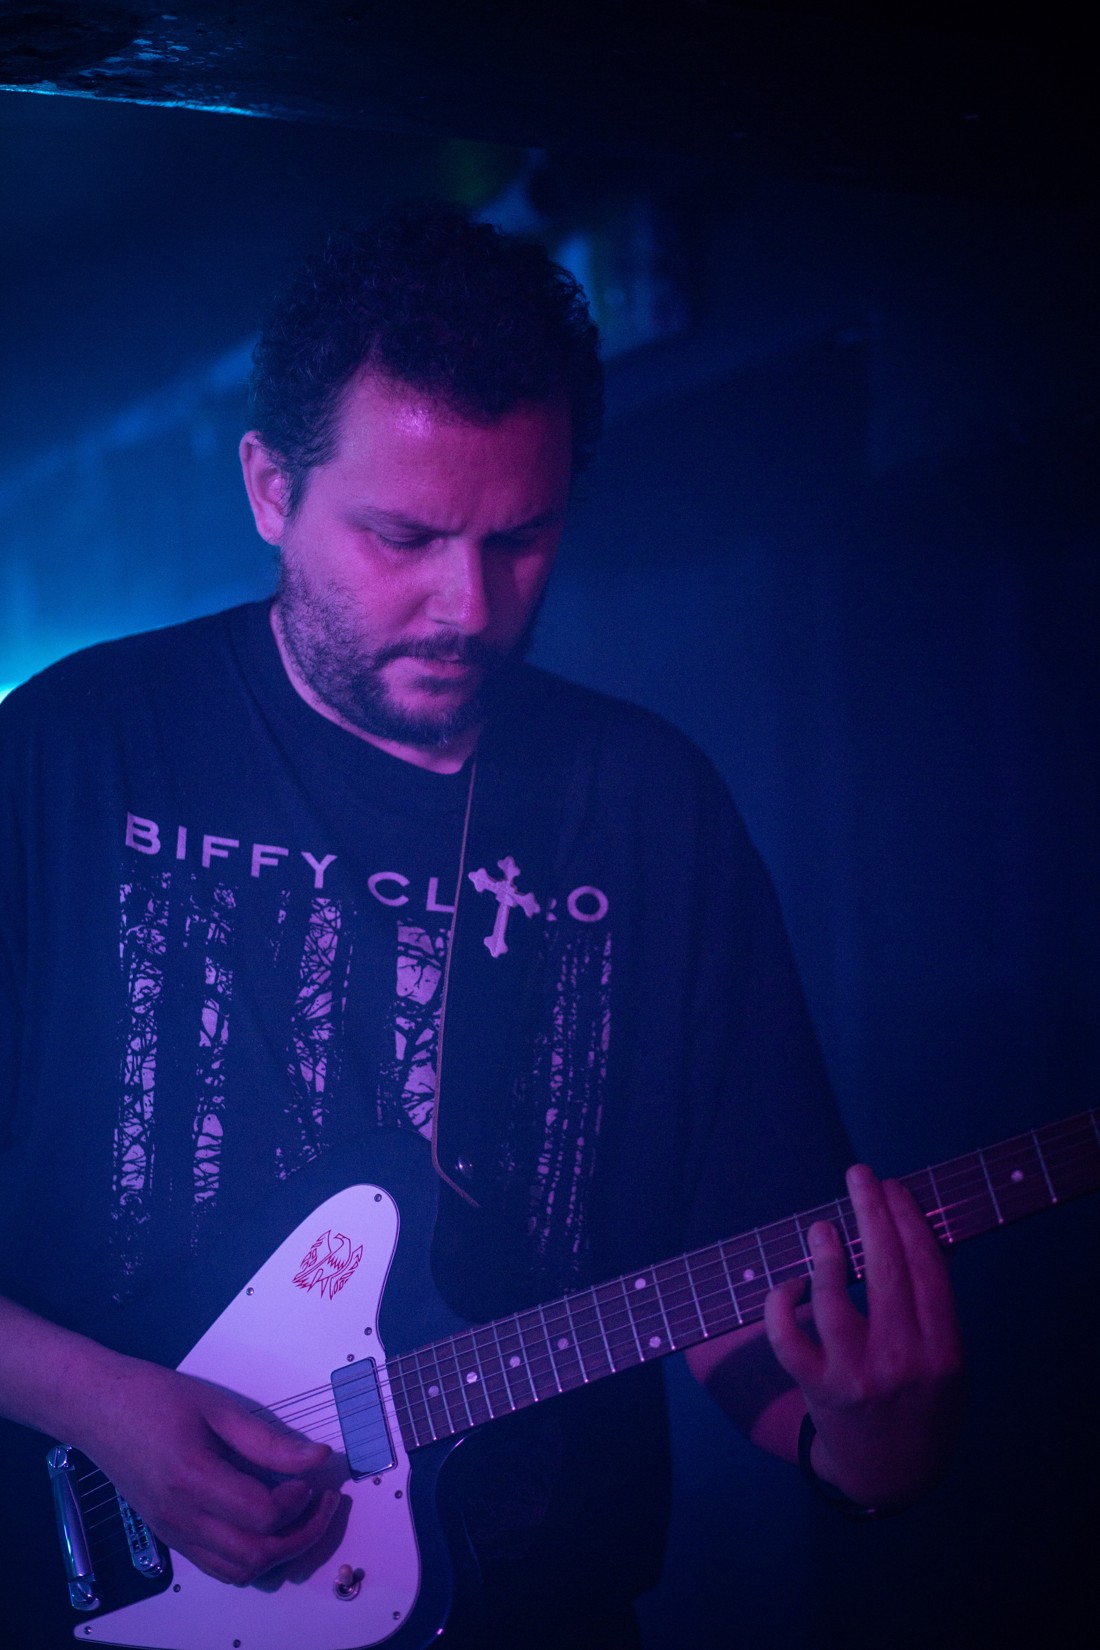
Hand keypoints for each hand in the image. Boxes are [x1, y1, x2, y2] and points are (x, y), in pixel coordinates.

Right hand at [75, 1354, 339, 1583]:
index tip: (311, 1475)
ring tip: (301, 1515)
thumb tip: (317, 1458)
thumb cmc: (154, 1397)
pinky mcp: (169, 1536)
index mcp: (193, 1480)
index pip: (262, 1516)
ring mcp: (173, 1533)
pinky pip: (218, 1566)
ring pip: (238, 1572)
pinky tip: (266, 1524)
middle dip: (302, 1535)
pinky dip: (251, 1556)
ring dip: (279, 1553)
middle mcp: (181, 1518)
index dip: (299, 1501)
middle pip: (256, 1557)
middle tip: (324, 1501)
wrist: (96, 1408)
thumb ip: (268, 1439)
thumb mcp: (217, 1406)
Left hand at [764, 1164, 965, 1507]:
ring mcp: (858, 1378)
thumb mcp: (949, 1360)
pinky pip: (788, 1341)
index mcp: (944, 1351)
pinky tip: (789, 1285)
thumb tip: (916, 1228)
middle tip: (859, 1175)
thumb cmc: (923, 1401)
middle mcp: (904, 1363)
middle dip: (872, 1215)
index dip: (909, 1221)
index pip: (928, 1269)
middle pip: (887, 1274)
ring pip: (834, 1304)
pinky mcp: (818, 1391)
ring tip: (822, 1227)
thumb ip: (934, 1303)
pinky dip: (781, 1307)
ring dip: (826, 1257)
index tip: (894, 1188)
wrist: (895, 1476)